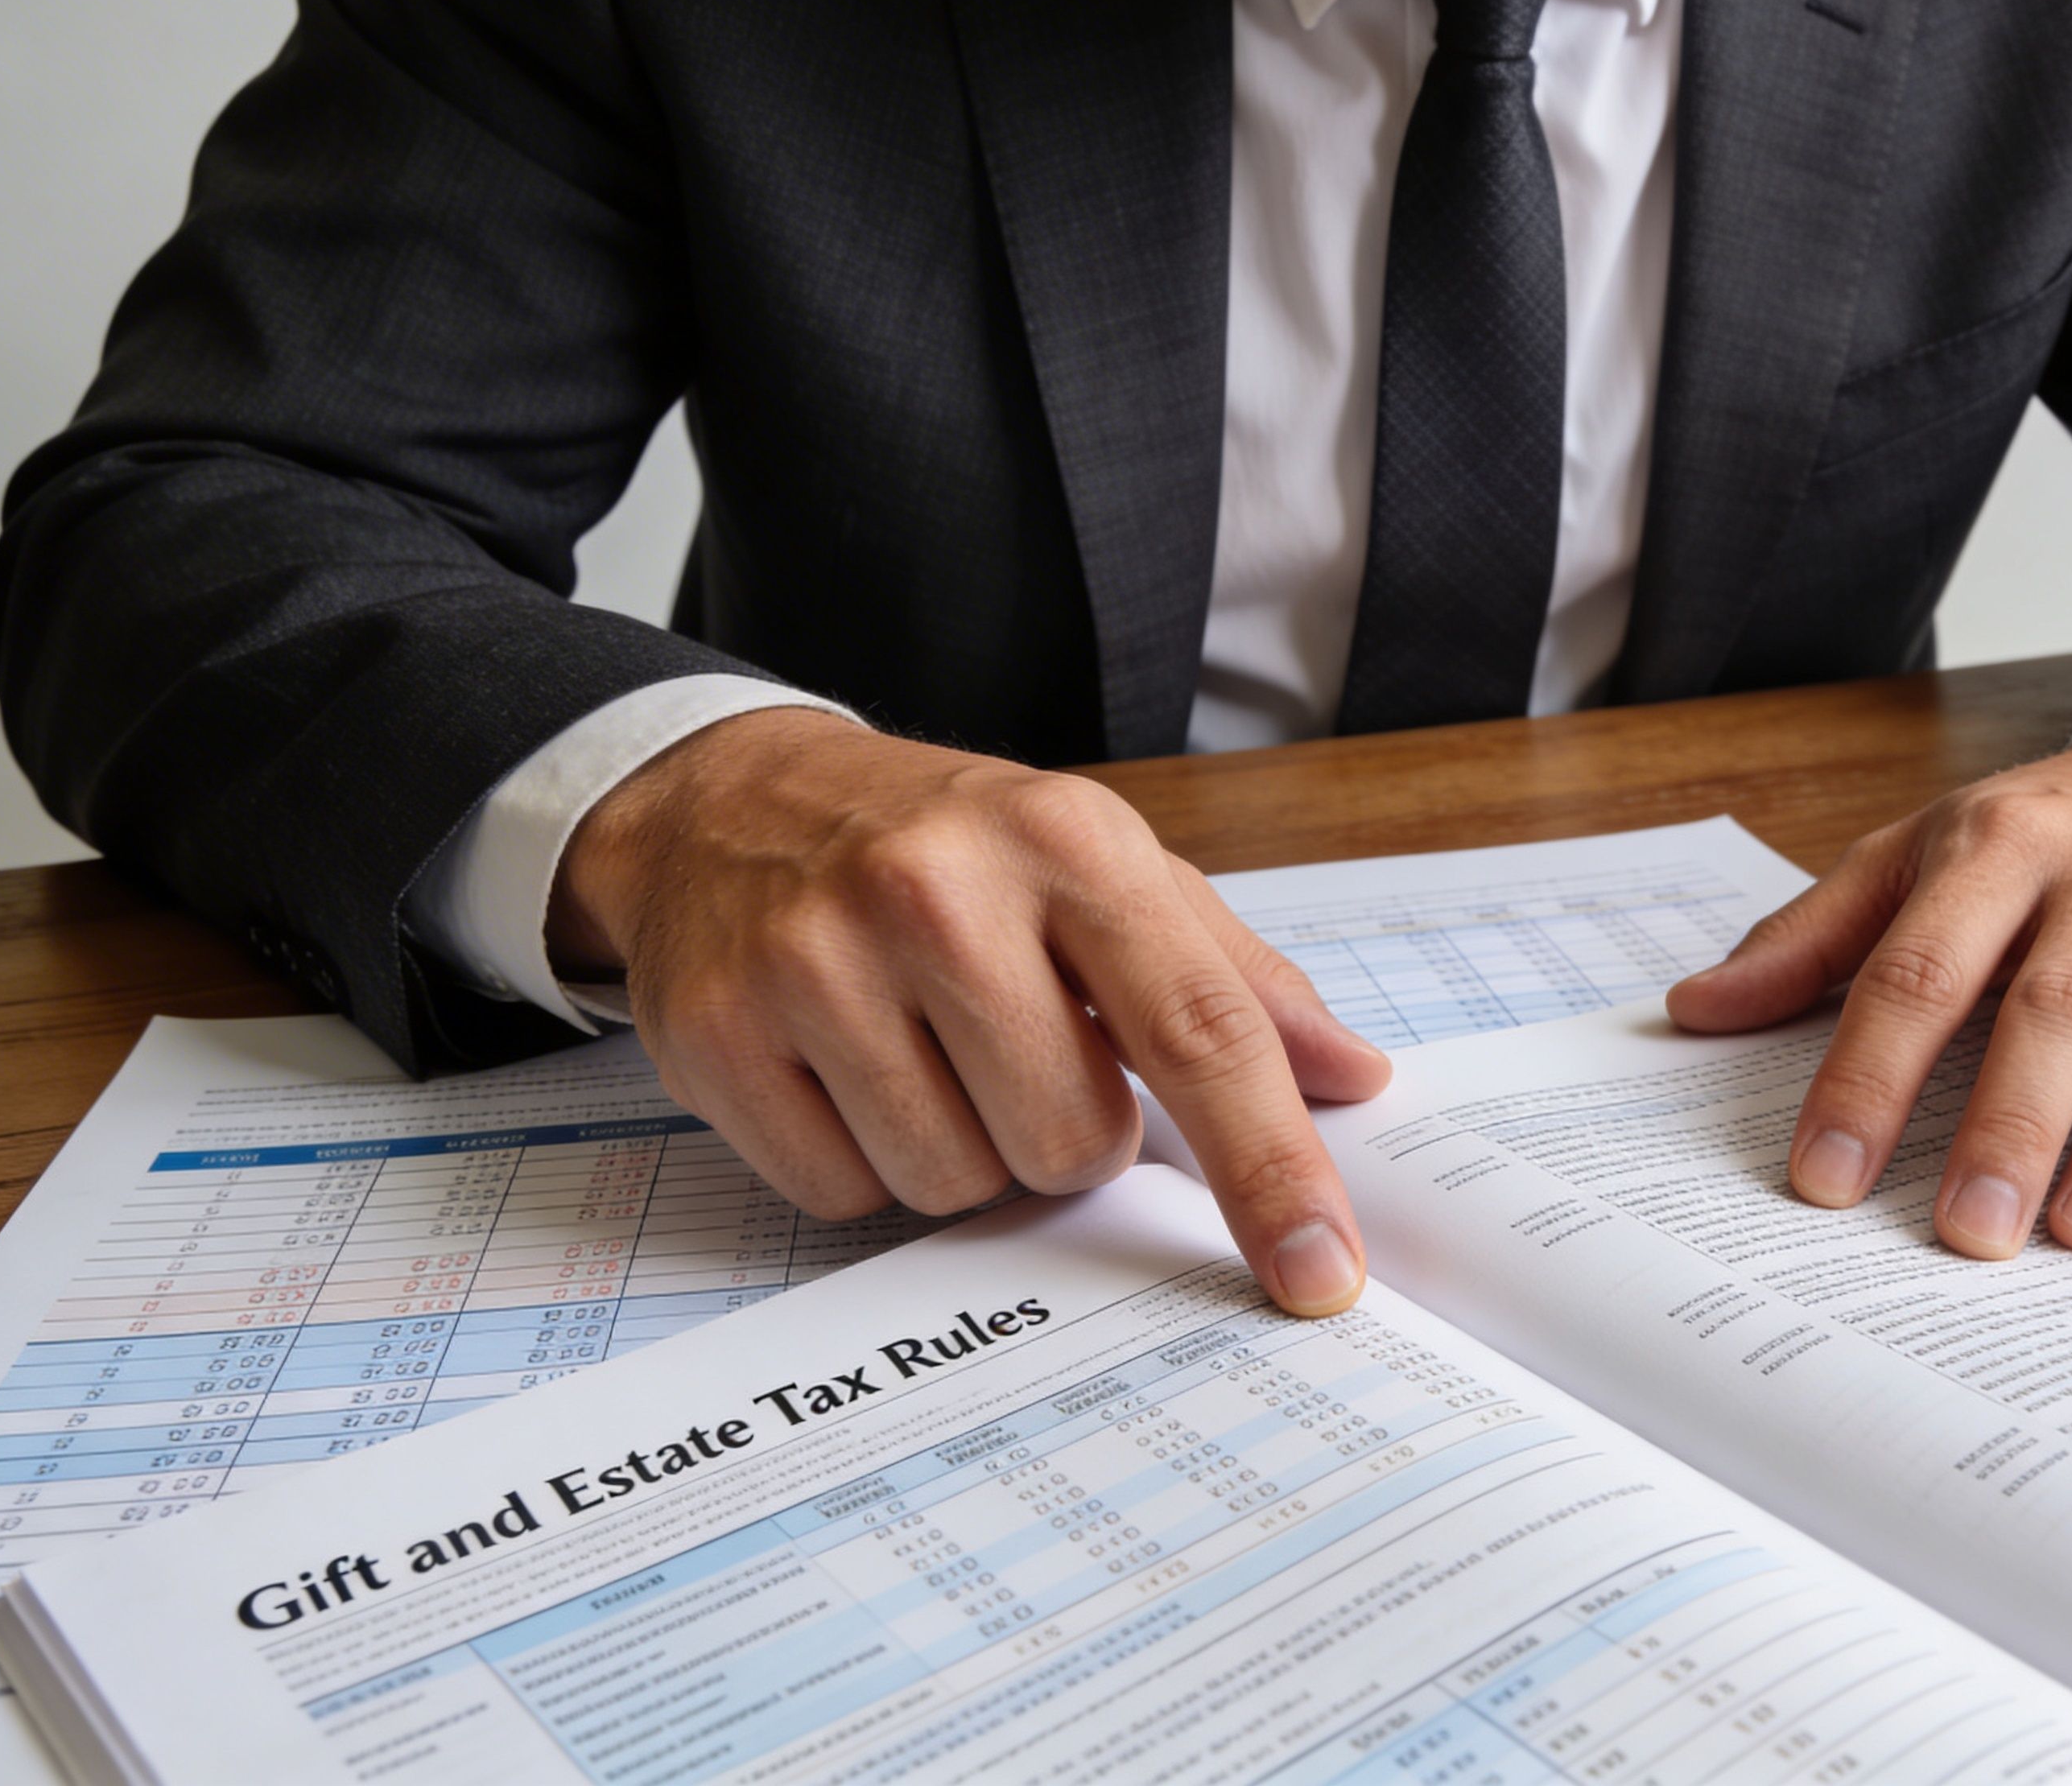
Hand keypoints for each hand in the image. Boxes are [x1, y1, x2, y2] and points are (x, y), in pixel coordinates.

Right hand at [549, 710, 1393, 1314]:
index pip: (1199, 1032)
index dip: (1269, 1166)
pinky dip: (862, 1162)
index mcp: (1068, 841)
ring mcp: (815, 960)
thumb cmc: (952, 848)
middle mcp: (938, 890)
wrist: (731, 801)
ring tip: (926, 1050)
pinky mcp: (718, 1034)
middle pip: (1073, 1144)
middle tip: (1016, 1049)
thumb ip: (1233, 980)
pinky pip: (845, 1198)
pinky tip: (843, 1069)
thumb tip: (1352, 1078)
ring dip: (964, 1151)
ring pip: (958, 1184)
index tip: (1320, 1270)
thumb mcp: (1103, 869)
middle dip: (1064, 1133)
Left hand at [1666, 710, 2071, 1255]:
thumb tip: (1696, 1009)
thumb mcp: (1917, 858)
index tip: (1827, 1178)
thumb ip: (1812, 939)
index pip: (1922, 970)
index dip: (1869, 1077)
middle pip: (2056, 1007)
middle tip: (1968, 1234)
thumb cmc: (2046, 840)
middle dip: (2009, 1127)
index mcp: (2001, 846)